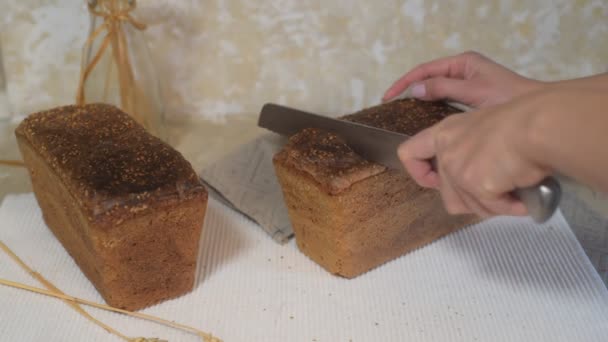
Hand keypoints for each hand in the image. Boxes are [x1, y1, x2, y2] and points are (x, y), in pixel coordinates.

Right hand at [383, 51, 542, 108]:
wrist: (540, 113)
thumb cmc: (510, 99)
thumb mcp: (474, 92)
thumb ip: (445, 88)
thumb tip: (415, 89)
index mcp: (463, 64)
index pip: (425, 69)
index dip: (404, 82)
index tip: (388, 97)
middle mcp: (463, 71)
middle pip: (428, 78)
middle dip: (408, 89)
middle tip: (390, 105)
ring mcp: (467, 84)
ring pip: (435, 90)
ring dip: (418, 99)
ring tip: (401, 112)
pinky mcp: (471, 98)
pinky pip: (444, 100)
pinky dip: (431, 107)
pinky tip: (424, 120)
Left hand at [397, 92, 551, 217]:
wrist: (540, 125)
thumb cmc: (524, 121)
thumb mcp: (485, 127)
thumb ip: (470, 149)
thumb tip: (479, 180)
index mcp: (445, 133)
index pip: (409, 153)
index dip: (419, 173)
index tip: (434, 181)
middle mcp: (446, 151)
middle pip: (447, 194)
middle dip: (474, 200)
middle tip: (498, 191)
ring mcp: (458, 169)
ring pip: (469, 206)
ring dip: (493, 205)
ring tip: (515, 189)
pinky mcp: (476, 185)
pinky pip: (492, 208)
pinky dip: (510, 207)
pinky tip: (522, 197)